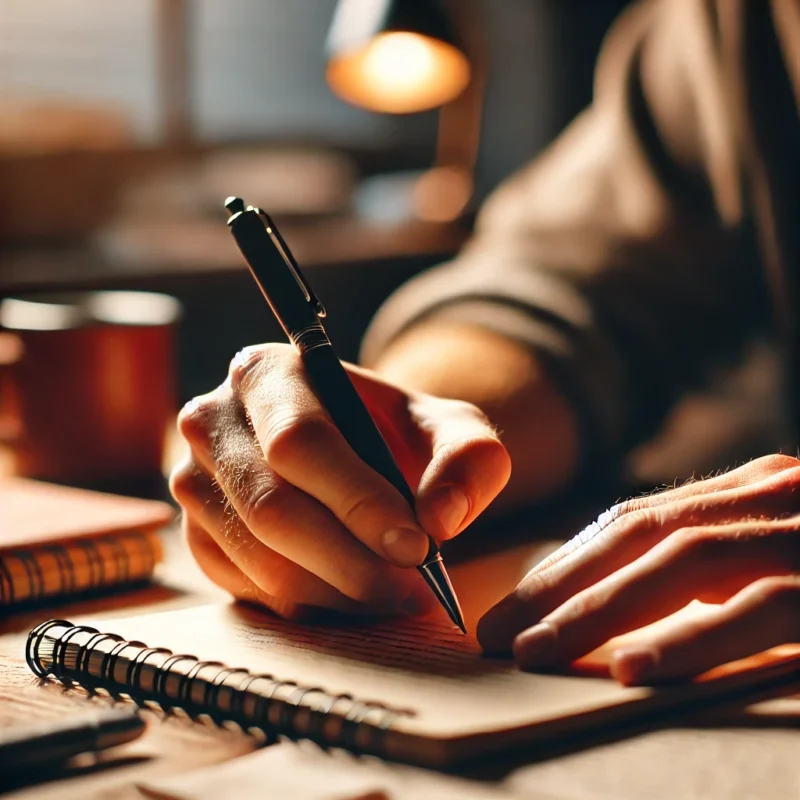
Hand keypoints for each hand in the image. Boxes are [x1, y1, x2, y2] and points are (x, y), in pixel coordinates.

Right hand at [170, 343, 510, 618]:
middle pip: (272, 507)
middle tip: (414, 591)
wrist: (351, 452)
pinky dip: (309, 605)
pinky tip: (353, 596)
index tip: (418, 547)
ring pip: (259, 558)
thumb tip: (440, 517)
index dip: (359, 501)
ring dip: (336, 592)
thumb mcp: (448, 428)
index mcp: (266, 373)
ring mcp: (193, 481)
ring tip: (397, 597)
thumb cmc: (395, 434)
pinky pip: (248, 588)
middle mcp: (212, 421)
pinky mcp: (195, 534)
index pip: (302, 442)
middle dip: (352, 562)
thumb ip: (467, 456)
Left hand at [477, 454, 799, 683]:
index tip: (516, 605)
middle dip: (560, 584)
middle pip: (640, 533)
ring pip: (682, 560)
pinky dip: (690, 637)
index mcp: (753, 493)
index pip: (638, 521)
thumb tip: (639, 607)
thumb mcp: (785, 555)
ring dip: (598, 608)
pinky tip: (631, 666)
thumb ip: (725, 565)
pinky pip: (760, 609)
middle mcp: (771, 498)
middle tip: (497, 631)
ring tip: (534, 651)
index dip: (568, 562)